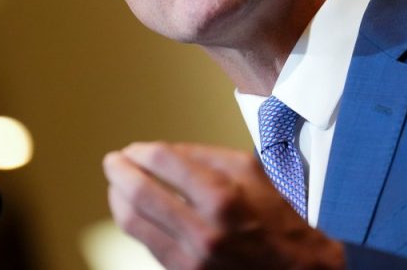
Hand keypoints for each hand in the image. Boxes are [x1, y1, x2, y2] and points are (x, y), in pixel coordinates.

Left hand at [102, 141, 344, 269]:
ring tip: (116, 184)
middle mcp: (203, 230)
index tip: (135, 149)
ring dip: (118, 197)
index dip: (142, 151)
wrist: (295, 269)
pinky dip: (133, 221)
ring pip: (133, 221)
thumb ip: (205, 156)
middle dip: (119, 172)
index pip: (164, 162)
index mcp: (223, 197)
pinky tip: (131, 208)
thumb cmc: (275, 215)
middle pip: (140, 192)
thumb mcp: (250, 171)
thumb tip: (161, 153)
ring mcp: (191, 258)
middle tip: (112, 161)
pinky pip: (145, 243)